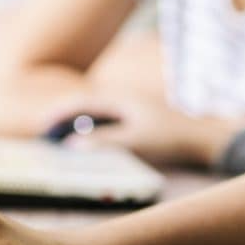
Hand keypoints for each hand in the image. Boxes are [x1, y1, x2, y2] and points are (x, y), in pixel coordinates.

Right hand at [43, 93, 244, 167]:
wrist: (203, 137)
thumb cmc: (170, 138)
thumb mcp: (134, 141)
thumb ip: (103, 142)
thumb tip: (72, 145)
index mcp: (120, 99)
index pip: (80, 101)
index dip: (58, 113)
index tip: (42, 126)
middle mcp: (123, 99)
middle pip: (84, 104)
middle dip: (63, 116)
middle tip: (45, 132)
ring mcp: (130, 107)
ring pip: (95, 111)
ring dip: (76, 122)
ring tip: (60, 137)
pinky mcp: (137, 117)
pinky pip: (105, 118)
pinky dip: (91, 127)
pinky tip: (87, 140)